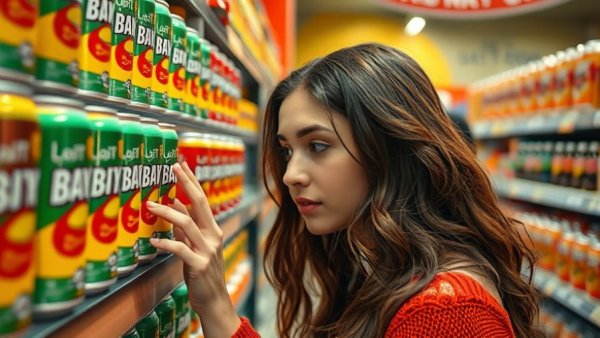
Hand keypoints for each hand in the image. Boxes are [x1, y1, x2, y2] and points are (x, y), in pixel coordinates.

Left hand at [147, 162, 240, 335]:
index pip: (202, 199)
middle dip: (186, 183)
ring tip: (150, 206)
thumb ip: (186, 228)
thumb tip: (175, 204)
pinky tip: (152, 240)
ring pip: (187, 224)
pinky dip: (165, 243)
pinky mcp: (199, 265)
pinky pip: (180, 249)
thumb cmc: (202, 274)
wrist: (214, 300)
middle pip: (200, 203)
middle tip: (172, 167)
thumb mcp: (194, 247)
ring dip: (167, 212)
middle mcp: (213, 236)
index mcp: (213, 230)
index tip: (180, 164)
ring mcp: (207, 250)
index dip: (191, 181)